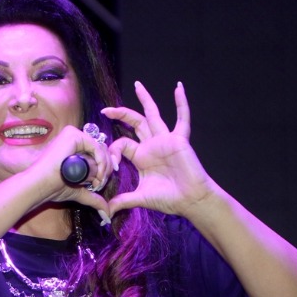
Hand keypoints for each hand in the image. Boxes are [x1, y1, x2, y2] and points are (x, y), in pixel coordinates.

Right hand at [23, 124, 112, 212]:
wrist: (40, 185)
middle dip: (106, 169)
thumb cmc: (53, 187)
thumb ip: (94, 198)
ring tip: (96, 183)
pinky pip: (97, 147)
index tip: (102, 182)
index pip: (99, 153)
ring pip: (101, 149)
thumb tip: (108, 213)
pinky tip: (96, 175)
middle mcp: (74, 137)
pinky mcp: (73, 134)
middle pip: (102, 150)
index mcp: (74, 147)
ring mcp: (73, 134)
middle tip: (99, 184)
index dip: (105, 167)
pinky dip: (101, 162)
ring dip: (104, 168)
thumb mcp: (79, 192)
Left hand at [102, 81, 215, 216]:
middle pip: (135, 123)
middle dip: (120, 114)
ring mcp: (166, 140)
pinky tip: (178, 88)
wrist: (191, 201)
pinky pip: (182, 118)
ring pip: (153, 115)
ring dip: (145, 100)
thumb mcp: (141, 198)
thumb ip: (123, 201)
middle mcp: (152, 145)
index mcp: (142, 156)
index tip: (109, 164)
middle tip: (106, 109)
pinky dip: (181, 103)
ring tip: (138, 85)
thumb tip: (106, 211)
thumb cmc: (169, 199)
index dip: (112, 150)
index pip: (122, 143)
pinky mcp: (180, 139)